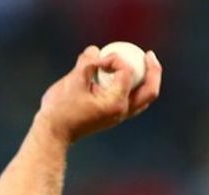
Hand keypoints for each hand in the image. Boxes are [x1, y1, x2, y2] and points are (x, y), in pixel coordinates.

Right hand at [33, 45, 162, 144]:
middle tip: (149, 54)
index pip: (126, 72)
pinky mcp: (114, 115)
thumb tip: (96, 50)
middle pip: (150, 90)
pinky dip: (134, 86)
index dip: (114, 58)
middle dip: (153, 71)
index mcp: (116, 102)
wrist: (55, 132)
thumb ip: (87, 62)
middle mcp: (123, 111)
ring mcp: (120, 115)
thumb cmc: (61, 108)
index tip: (96, 60)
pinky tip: (127, 75)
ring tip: (145, 63)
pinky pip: (133, 99)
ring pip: (144, 97)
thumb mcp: (73, 80)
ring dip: (147, 80)